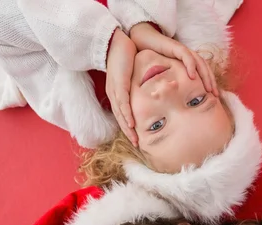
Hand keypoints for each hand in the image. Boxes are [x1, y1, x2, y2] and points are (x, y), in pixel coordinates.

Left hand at [106, 28, 137, 145]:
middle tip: (136, 144)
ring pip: (121, 113)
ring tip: (135, 139)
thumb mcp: (131, 75)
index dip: (128, 126)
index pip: (122, 114)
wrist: (115, 42)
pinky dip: (127, 114)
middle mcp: (113, 94)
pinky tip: (132, 123)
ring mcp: (115, 90)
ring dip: (128, 128)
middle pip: (120, 118)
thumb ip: (136, 86)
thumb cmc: (125, 57)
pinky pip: (123, 102)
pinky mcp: (119, 84)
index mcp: (116, 93)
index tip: (136, 137)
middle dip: (128, 132)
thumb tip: (147, 92)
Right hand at [129, 23, 218, 95]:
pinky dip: (191, 66)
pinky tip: (192, 77)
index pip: (203, 72)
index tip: (214, 97)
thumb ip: (172, 81)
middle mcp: (188, 56)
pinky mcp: (176, 47)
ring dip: (205, 76)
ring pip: (199, 63)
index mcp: (188, 61)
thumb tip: (176, 99)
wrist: (143, 40)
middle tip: (215, 95)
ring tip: (208, 89)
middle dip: (211, 82)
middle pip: (205, 68)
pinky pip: (187, 56)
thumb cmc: (153, 58)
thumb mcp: (165, 72)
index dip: (210, 83)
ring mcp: (183, 50)